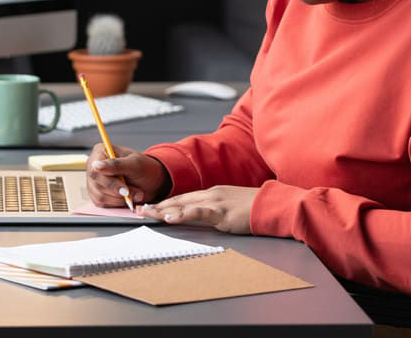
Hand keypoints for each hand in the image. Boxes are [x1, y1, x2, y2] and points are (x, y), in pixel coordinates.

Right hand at [85, 143, 169, 207]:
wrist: (151, 182)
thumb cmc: (144, 169)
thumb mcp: (135, 164)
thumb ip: (116, 164)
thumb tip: (96, 165)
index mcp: (101, 152)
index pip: (96, 169)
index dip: (109, 181)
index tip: (125, 190)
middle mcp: (94, 166)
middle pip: (97, 184)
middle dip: (119, 191)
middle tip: (137, 193)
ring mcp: (94, 182)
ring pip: (100, 196)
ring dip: (120, 199)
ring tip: (136, 194)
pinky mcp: (97, 195)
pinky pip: (103, 204)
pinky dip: (117, 204)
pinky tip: (127, 198)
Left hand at [137, 186, 257, 234]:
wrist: (271, 205)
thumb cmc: (253, 207)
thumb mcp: (229, 206)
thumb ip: (214, 209)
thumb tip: (200, 216)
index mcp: (212, 192)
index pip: (184, 197)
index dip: (165, 201)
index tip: (150, 205)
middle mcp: (210, 194)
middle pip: (178, 199)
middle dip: (157, 204)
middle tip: (139, 209)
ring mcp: (215, 201)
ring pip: (183, 204)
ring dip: (163, 209)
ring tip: (147, 213)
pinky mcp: (221, 212)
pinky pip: (197, 213)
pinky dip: (181, 214)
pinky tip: (169, 217)